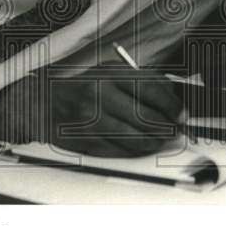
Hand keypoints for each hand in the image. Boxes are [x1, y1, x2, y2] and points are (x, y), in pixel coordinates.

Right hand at [0, 65, 182, 156]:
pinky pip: (119, 151)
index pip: (152, 89)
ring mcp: (91, 119)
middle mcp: (100, 94)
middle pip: (146, 117)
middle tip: (175, 131)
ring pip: (135, 138)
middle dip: (166, 128)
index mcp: (110, 73)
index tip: (182, 114)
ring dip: (154, 143)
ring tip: (160, 140)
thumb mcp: (109, 73)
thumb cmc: (83, 87)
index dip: (173, 106)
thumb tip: (173, 102)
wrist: (43, 102)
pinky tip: (140, 148)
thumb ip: (140, 82)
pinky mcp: (85, 140)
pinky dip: (135, 152)